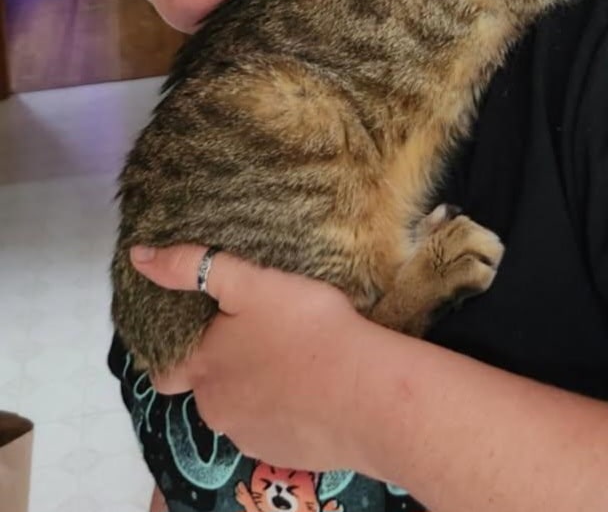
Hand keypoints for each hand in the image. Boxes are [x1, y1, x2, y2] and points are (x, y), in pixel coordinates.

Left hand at [130, 244, 368, 468]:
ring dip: (258, 391)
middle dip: (227, 368)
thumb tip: (138, 257)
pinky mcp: (284, 454)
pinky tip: (313, 390)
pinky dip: (286, 413)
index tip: (202, 336)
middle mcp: (216, 409)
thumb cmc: (305, 327)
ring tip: (294, 361)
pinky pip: (275, 430)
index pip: (165, 372)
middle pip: (208, 389)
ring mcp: (251, 437)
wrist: (365, 392)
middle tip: (263, 337)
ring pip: (242, 411)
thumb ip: (193, 267)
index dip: (177, 353)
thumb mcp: (249, 282)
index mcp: (203, 367)